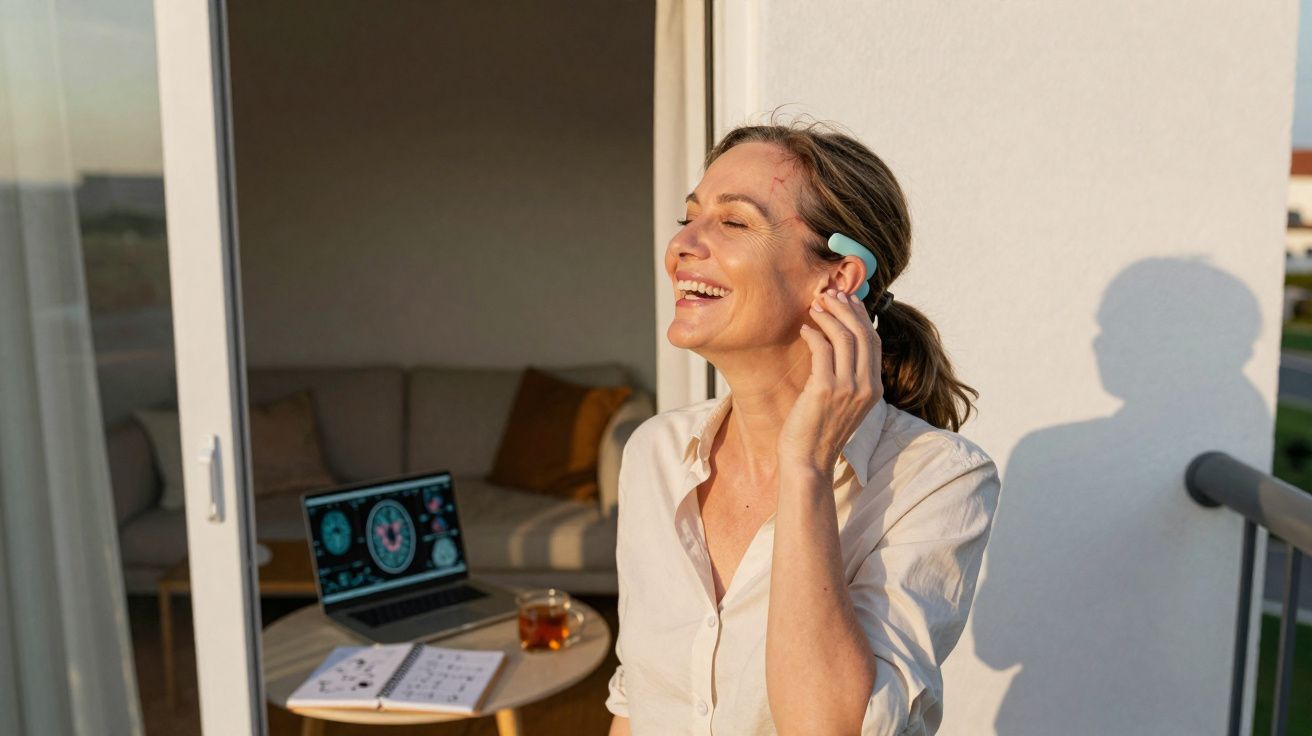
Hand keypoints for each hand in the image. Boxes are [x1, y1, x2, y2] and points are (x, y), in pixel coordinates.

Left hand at [778, 288, 884, 473]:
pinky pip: (822, 349)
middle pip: (863, 333)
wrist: (808, 461)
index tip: (848, 299)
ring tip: (814, 306)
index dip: (861, 316)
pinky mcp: (825, 389)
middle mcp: (866, 387)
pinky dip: (813, 334)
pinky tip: (803, 330)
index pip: (874, 341)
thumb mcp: (843, 402)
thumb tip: (838, 342)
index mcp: (874, 389)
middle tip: (828, 294)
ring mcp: (848, 388)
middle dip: (845, 308)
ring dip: (828, 316)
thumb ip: (847, 376)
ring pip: (844, 337)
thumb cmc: (819, 431)